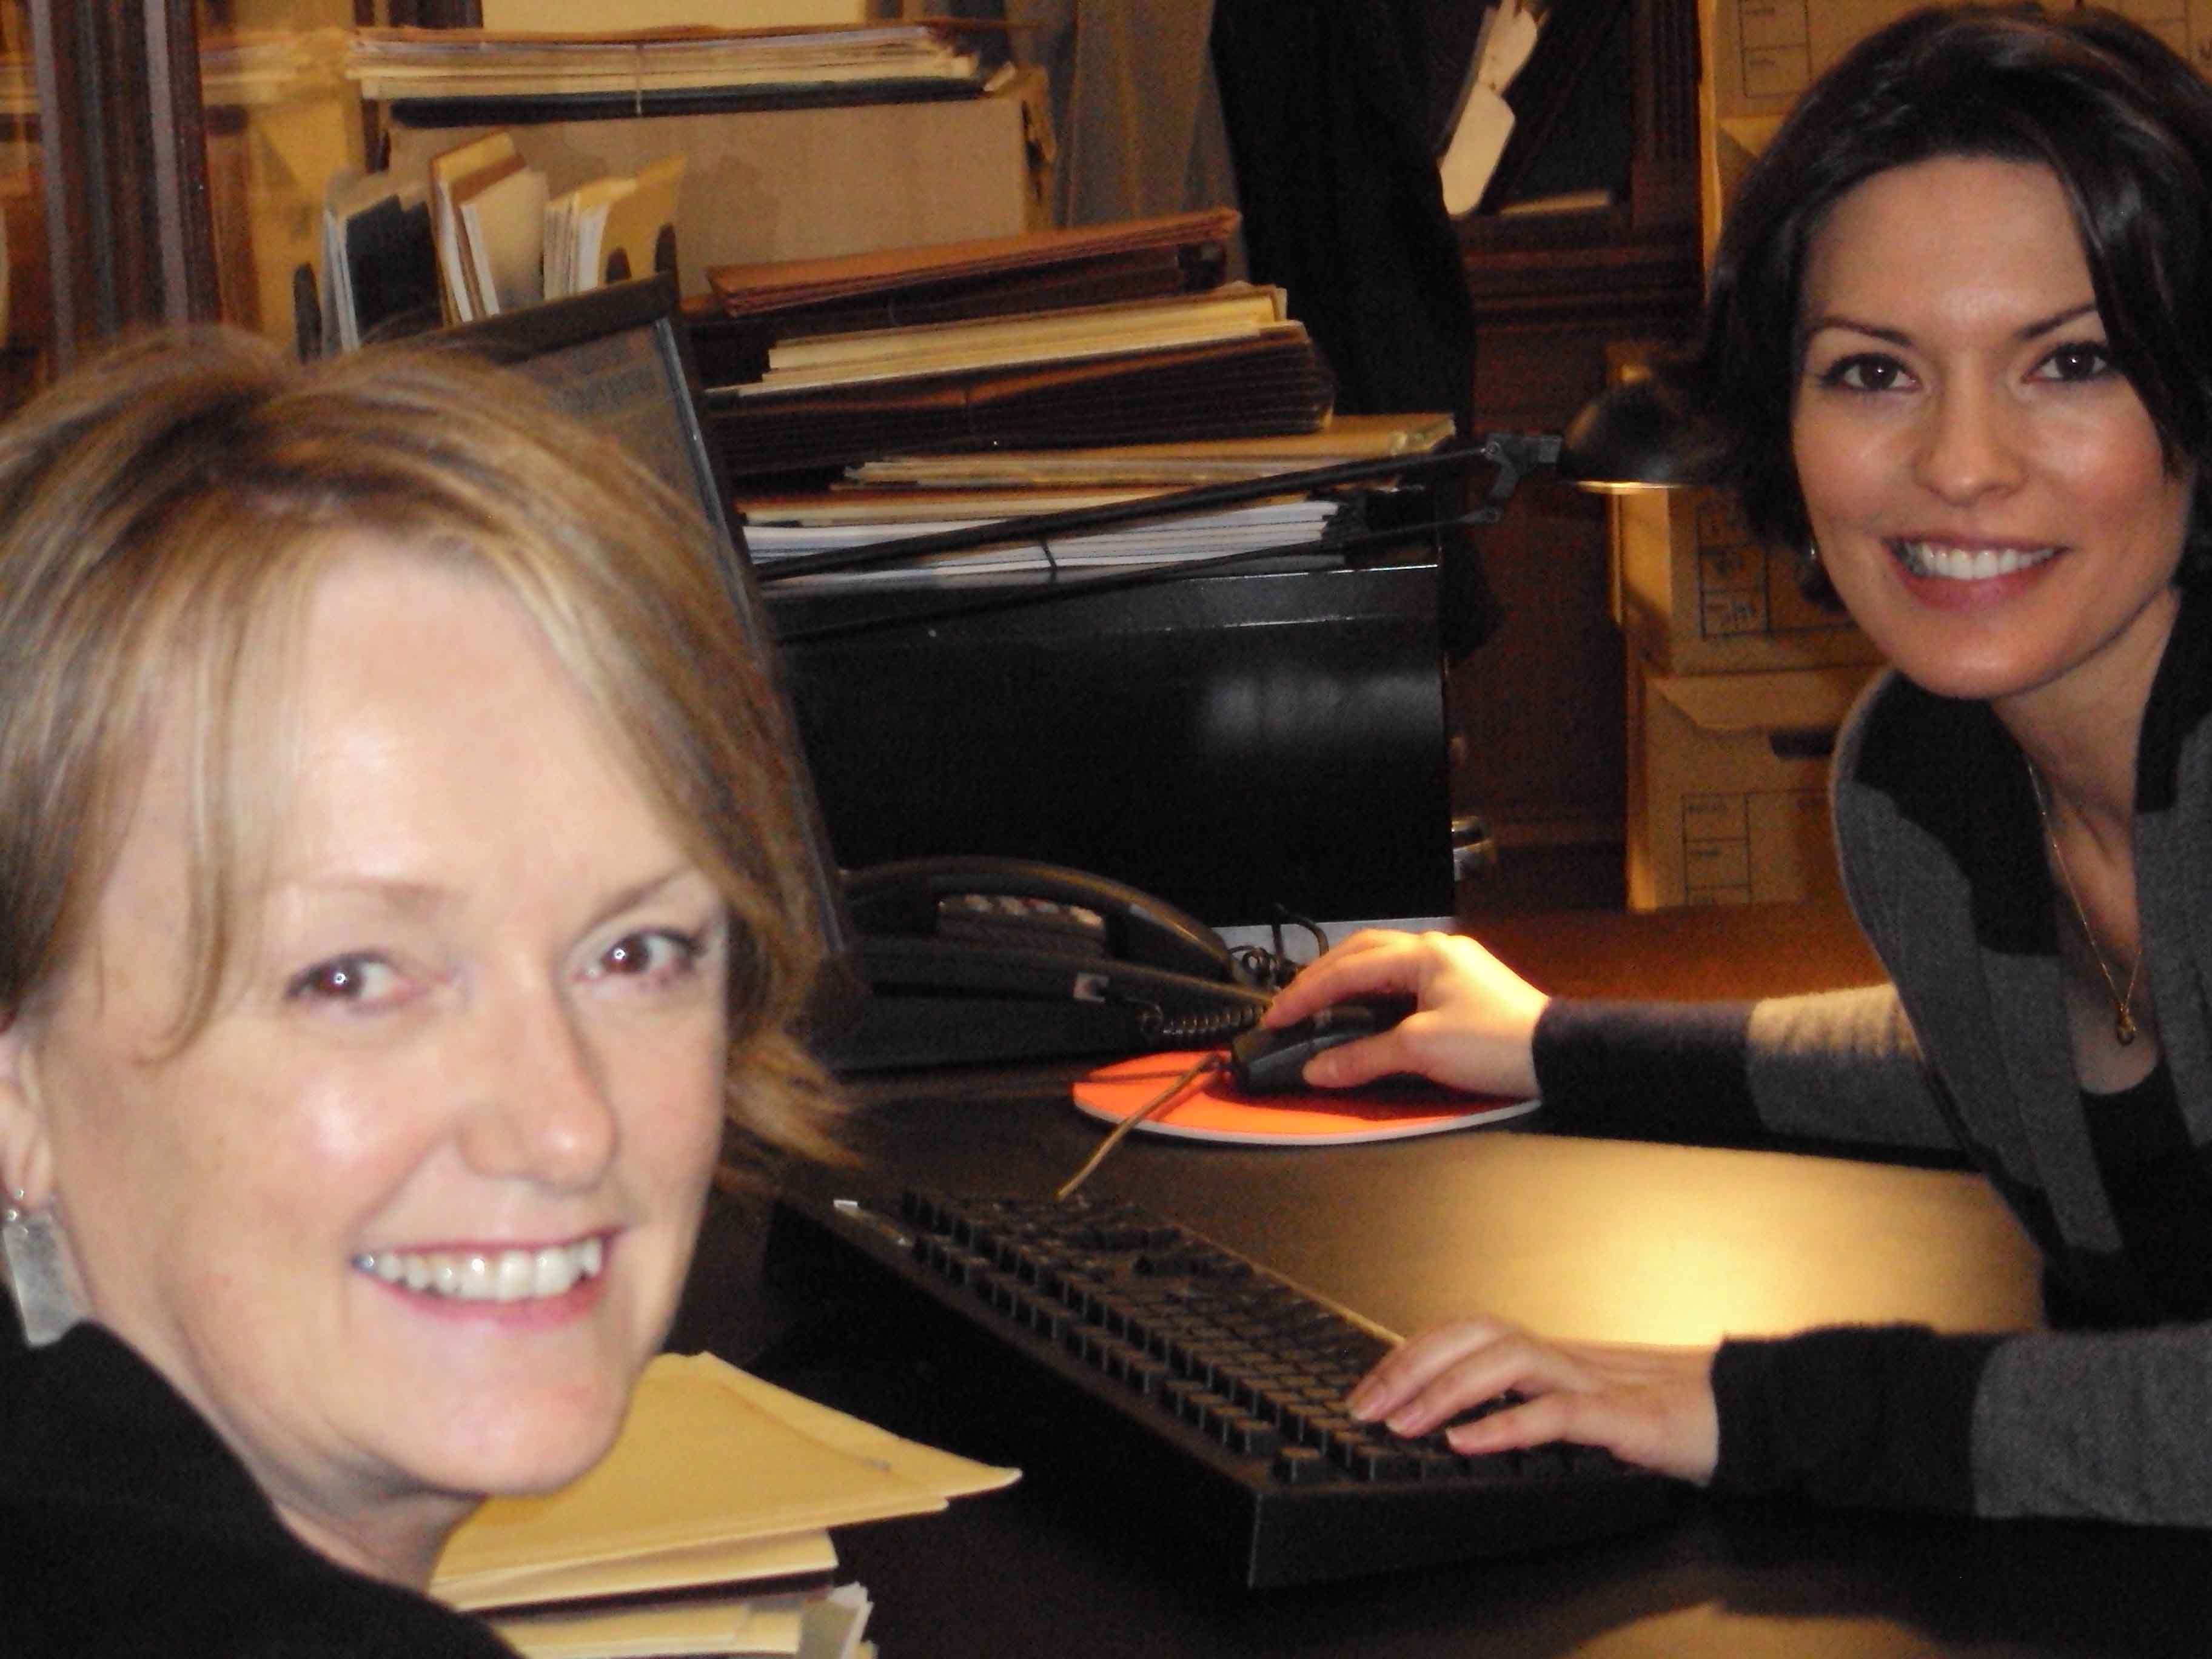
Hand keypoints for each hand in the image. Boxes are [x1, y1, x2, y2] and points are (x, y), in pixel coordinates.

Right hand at [1262, 929, 1548, 1096]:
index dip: (1307, 994)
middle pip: (1361, 954)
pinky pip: (1404, 983)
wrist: (1558, 1056)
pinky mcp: (1463, 991)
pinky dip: (1375, 995)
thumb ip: (1363, 1057)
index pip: (1348, 969)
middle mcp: (1436, 952)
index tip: (1277, 1016)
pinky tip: (1363, 1012)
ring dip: (1347, 982)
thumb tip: (1318, 1069)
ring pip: (1383, 965)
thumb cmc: (1496, 1044)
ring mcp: (1452, 969)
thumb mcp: (1420, 1050)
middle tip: (1290, 1005)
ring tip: (1319, 1005)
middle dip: (1321, 979)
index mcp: (1423, 954)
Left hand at [1346, 1317, 1719, 1484]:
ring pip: (1507, 1360)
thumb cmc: (1667, 1411)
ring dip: (1447, 1390)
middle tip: (1366, 1407)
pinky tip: (1469, 1442)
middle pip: (1474, 1335)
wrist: (1747, 1412)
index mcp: (1552, 1355)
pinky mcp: (1626, 1417)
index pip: (1467, 1334)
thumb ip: (1533, 1403)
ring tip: (1404, 1423)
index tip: (1368, 1389)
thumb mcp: (1585, 1405)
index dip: (1412, 1354)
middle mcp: (1566, 1357)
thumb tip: (1464, 1420)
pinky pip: (1558, 1412)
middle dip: (1411, 1365)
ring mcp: (1596, 1381)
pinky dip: (1507, 1425)